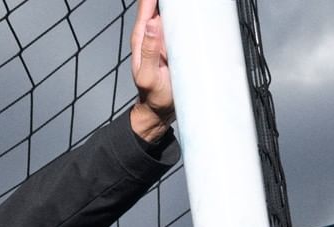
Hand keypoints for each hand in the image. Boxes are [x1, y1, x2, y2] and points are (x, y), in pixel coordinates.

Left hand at [130, 0, 174, 140]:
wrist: (161, 109)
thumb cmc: (153, 96)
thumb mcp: (149, 76)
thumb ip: (149, 50)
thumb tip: (151, 23)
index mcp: (141, 38)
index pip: (145, 6)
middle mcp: (151, 33)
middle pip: (157, 4)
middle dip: (167, 0)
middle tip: (184, 0)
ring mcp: (163, 36)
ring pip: (168, 10)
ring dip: (177, 5)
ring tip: (188, 3)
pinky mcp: (174, 40)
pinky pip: (178, 21)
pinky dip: (184, 13)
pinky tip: (192, 10)